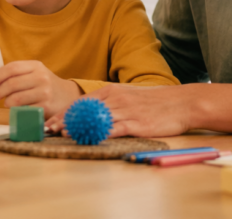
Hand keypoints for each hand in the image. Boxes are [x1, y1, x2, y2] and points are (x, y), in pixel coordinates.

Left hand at [0, 60, 80, 114]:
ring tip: (6, 103)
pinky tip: (16, 109)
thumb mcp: (35, 72)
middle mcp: (41, 77)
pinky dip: (16, 110)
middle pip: (12, 84)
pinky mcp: (45, 106)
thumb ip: (18, 73)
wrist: (67, 95)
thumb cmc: (45, 84)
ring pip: (16, 98)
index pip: (12, 68)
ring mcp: (44, 92)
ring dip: (7, 102)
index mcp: (36, 66)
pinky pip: (24, 109)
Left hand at [46, 84, 191, 137]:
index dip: (65, 112)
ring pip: (95, 119)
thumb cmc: (156, 101)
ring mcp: (125, 111)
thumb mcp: (129, 96)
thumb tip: (94, 112)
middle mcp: (116, 99)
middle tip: (49, 130)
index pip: (82, 102)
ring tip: (62, 136)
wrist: (182, 102)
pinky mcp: (136, 124)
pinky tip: (89, 140)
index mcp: (112, 91)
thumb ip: (112, 103)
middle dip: (65, 121)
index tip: (51, 121)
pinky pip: (114, 129)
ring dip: (77, 128)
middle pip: (84, 110)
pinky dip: (99, 135)